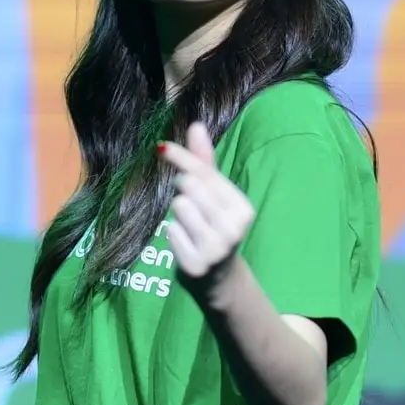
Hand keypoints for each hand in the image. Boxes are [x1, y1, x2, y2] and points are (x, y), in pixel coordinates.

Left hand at [157, 122, 256, 288]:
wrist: (219, 279)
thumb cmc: (214, 228)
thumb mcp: (215, 196)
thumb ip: (205, 162)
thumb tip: (196, 125)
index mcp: (242, 208)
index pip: (206, 173)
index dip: (182, 158)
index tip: (161, 148)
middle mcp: (233, 228)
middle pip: (190, 187)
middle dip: (183, 191)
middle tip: (190, 205)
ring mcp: (216, 249)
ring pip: (180, 206)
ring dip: (178, 215)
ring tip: (190, 227)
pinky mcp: (196, 265)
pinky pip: (172, 232)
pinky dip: (173, 235)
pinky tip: (186, 244)